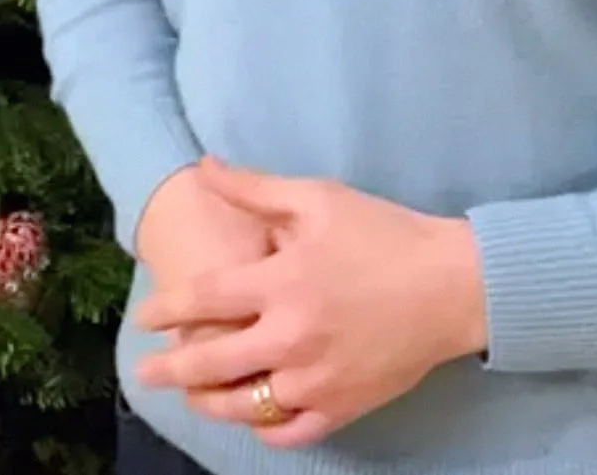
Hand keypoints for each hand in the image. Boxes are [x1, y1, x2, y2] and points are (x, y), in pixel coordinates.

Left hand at [135, 156, 486, 447]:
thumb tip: (205, 167)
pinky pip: (289, 430)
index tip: (144, 317)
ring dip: (208, 402)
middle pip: (211, 363)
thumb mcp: (317, 198)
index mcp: (280, 283)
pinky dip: (263, 426)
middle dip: (169, 369)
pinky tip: (251, 417)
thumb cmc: (383, 233)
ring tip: (191, 396)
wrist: (452, 285)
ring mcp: (316, 379)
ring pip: (244, 404)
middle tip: (144, 372)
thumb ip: (255, 188)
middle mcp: (290, 337)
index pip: (203, 300)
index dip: (166, 309)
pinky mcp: (342, 406)